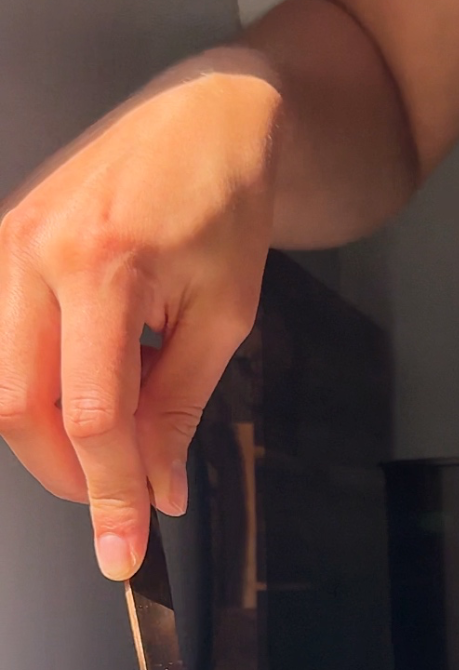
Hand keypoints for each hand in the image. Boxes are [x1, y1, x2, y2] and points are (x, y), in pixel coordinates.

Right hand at [0, 57, 281, 577]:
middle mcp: (38, 251)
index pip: (93, 416)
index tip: (124, 550)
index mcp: (106, 267)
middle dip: (68, 474)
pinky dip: (37, 389)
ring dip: (50, 435)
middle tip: (120, 499)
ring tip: (116, 436)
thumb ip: (181, 408)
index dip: (109, 495)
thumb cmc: (225, 207)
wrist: (206, 118)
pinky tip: (87, 387)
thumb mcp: (225, 318)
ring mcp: (7, 243)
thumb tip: (158, 490)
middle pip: (19, 408)